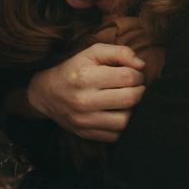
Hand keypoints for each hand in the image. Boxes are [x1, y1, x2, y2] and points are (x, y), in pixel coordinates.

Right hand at [26, 44, 145, 141]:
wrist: (47, 94)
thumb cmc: (75, 70)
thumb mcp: (92, 53)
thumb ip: (119, 52)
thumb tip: (141, 65)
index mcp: (85, 77)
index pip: (128, 77)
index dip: (138, 74)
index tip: (135, 74)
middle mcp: (84, 100)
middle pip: (129, 99)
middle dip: (140, 91)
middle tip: (136, 87)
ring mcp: (84, 120)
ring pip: (125, 121)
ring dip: (133, 110)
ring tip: (128, 101)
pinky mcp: (86, 134)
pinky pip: (116, 136)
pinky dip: (123, 125)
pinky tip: (119, 113)